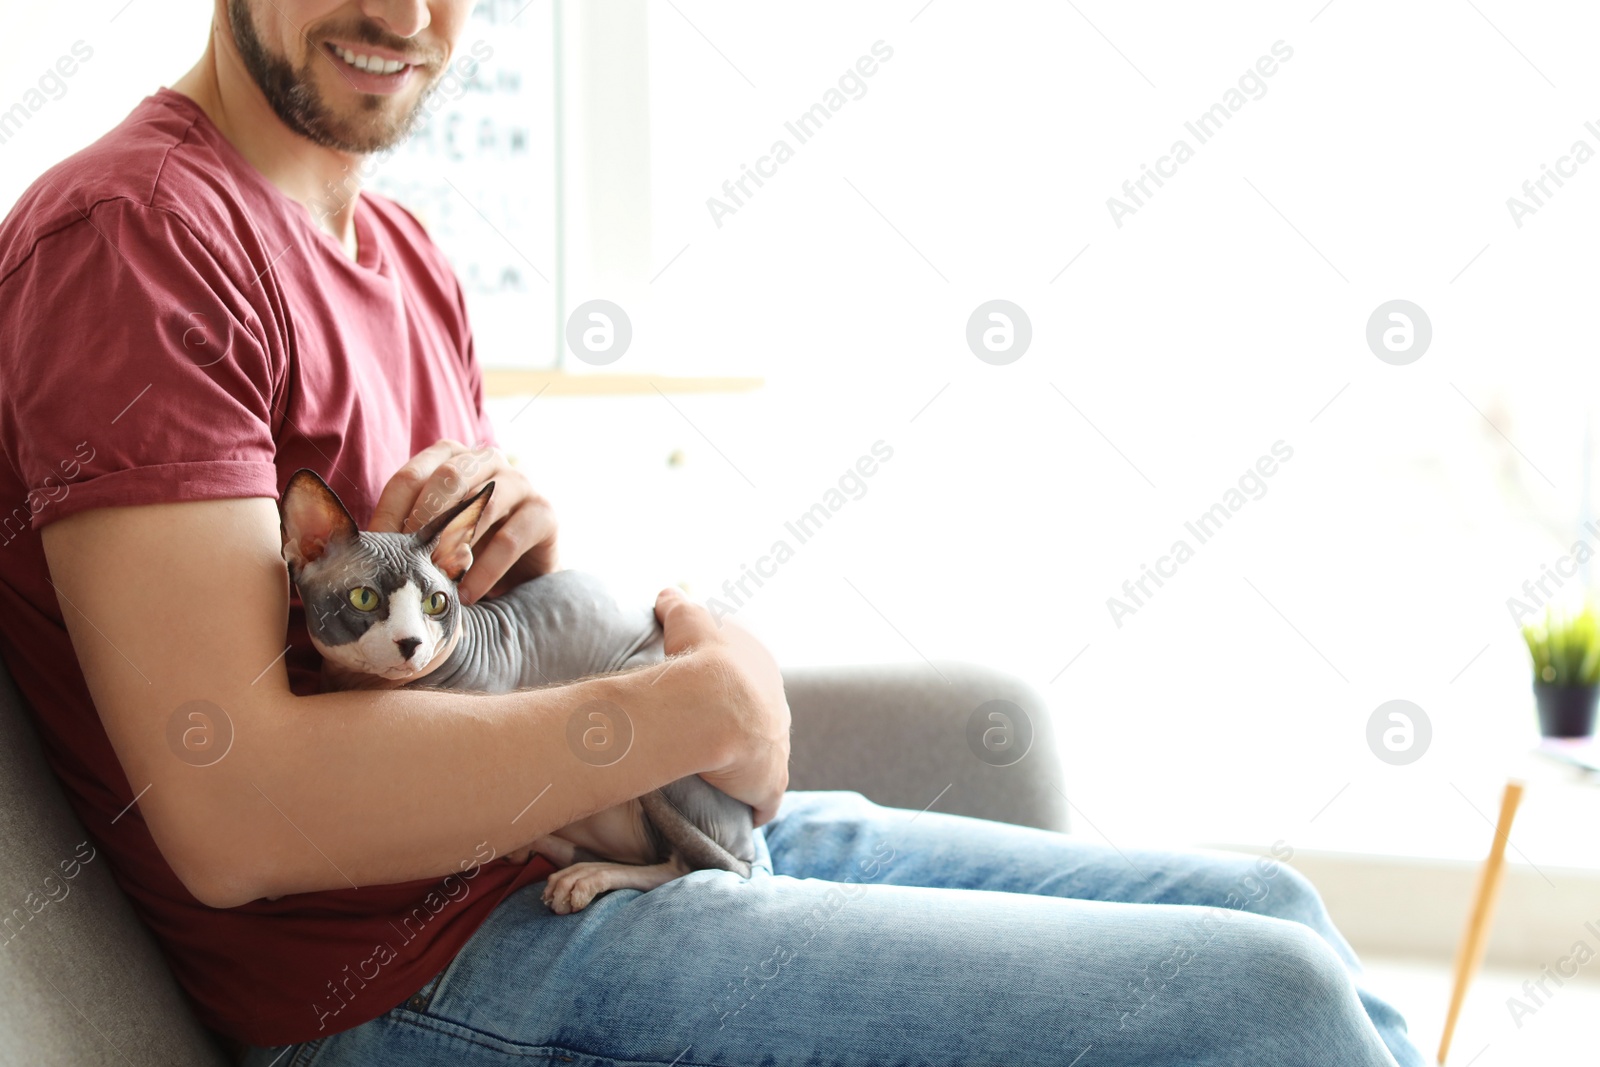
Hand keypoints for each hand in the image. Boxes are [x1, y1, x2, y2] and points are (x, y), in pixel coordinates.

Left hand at [369, 440, 557, 603]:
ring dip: (455, 544)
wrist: (524, 570)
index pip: (411, 477)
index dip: (389, 514)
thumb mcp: (432, 534)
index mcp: (450, 457)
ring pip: (483, 503)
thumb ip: (402, 531)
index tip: (375, 552)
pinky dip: (484, 571)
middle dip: (423, 520)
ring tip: (437, 578)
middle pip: (449, 478)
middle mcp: (486, 459)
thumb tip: (355, 549)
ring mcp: (520, 482)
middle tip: (407, 559)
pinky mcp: (544, 513)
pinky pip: (510, 539)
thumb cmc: (467, 547)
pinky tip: (466, 595)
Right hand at [654, 588, 789, 825]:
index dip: (735, 695)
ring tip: (724, 781)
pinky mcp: (771, 784)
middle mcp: (778, 711)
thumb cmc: (704, 659)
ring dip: (750, 771)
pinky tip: (741, 815)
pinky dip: (754, 807)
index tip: (717, 704)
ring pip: (767, 763)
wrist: (716, 704)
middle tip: (719, 745)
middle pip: (765, 724)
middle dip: (749, 733)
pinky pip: (764, 801)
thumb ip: (678, 606)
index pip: (752, 685)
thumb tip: (666, 593)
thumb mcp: (690, 621)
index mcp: (763, 672)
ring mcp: (778, 749)